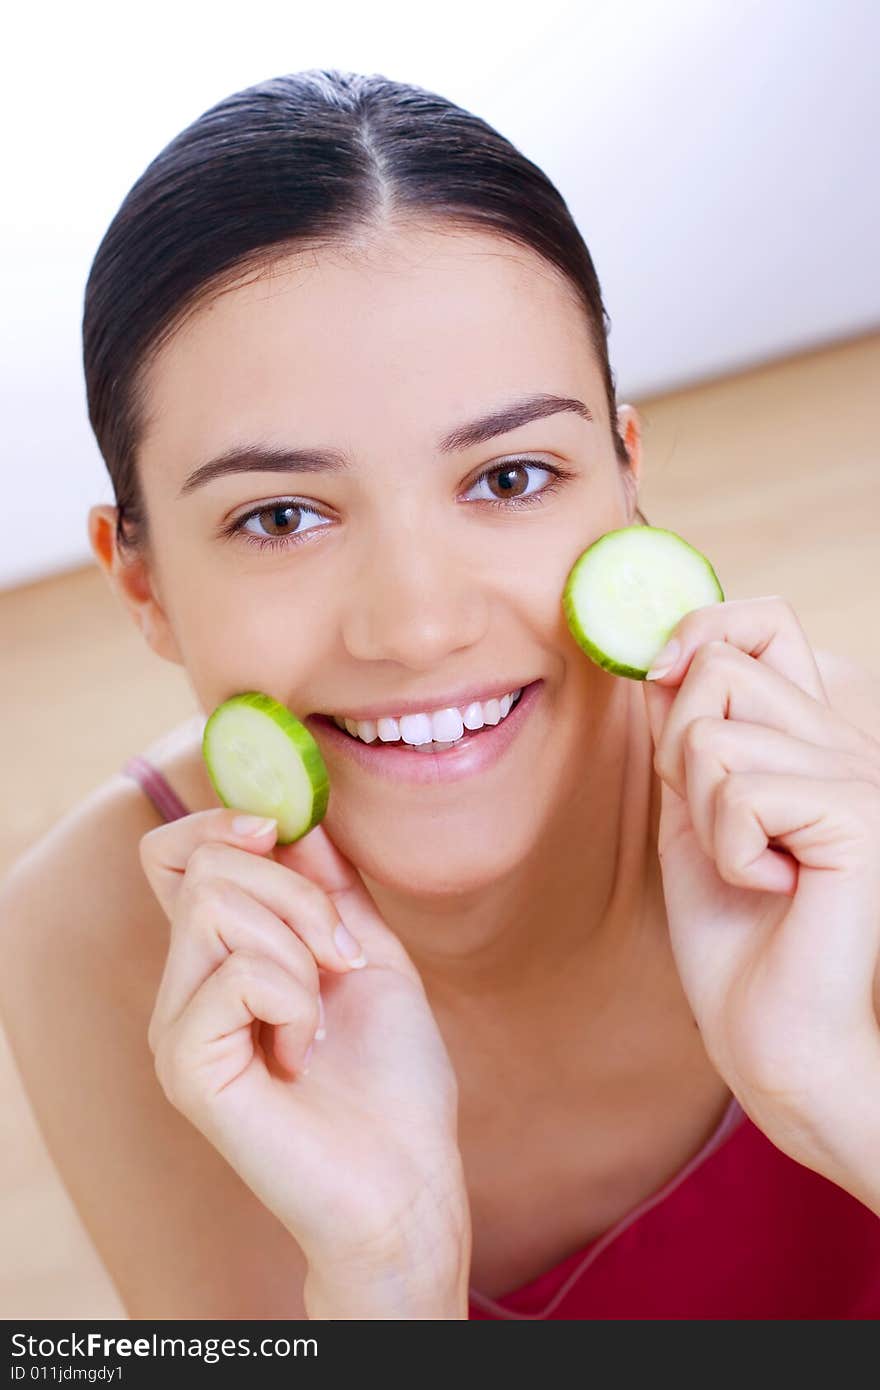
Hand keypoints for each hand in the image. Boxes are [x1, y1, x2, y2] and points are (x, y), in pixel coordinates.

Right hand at [139, 811, 470, 1280]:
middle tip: (338, 959)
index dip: (215, 824)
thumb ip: (326, 884)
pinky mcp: (185, 1065)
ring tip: (322, 1015)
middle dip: (297, 894)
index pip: (171, 858)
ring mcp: (177, 1027)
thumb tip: (297, 812)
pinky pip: (236, 973)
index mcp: (220, 959)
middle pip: (206, 868)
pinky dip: (295, 998)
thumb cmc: (392, 1076)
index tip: (275, 829)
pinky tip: (304, 1052)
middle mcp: (184, 988)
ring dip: (301, 947)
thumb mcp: (367, 952)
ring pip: (215, 905)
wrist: (407, 1176)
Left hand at [642, 596, 879, 1203]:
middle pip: (721, 665)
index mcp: (813, 736)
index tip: (659, 674)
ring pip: (715, 732)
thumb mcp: (694, 812)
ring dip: (701, 812)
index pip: (763, 621)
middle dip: (681, 752)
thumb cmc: (736, 938)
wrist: (775, 1039)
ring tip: (751, 867)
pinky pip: (739, 790)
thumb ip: (687, 733)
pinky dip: (728, 850)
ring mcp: (861, 772)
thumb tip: (663, 652)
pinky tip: (773, 887)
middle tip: (718, 828)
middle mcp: (847, 741)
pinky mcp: (860, 813)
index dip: (699, 630)